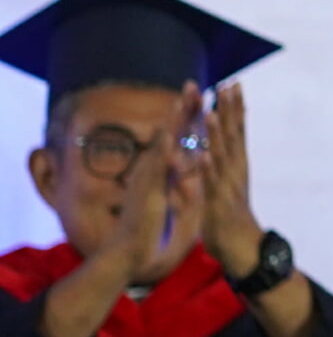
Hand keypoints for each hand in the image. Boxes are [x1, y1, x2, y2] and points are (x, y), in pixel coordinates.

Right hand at [104, 88, 202, 286]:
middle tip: (192, 83)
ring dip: (172, 125)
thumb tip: (185, 164)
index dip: (187, 114)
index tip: (199, 91)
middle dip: (180, 109)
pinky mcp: (148, 196)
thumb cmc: (147, 225)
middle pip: (168, 134)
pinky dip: (168, 159)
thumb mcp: (167, 195)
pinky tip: (176, 143)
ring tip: (183, 102)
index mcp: (159, 169)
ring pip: (162, 147)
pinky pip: (158, 175)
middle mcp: (151, 170)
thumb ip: (176, 178)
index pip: (175, 136)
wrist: (128, 252)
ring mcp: (148, 181)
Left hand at [200, 83, 264, 280]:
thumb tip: (211, 145)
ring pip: (221, 156)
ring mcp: (227, 186)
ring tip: (212, 114)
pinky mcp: (217, 204)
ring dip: (217, 136)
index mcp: (235, 164)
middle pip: (233, 136)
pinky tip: (204, 156)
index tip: (233, 84)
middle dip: (231, 110)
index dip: (234, 107)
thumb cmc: (228, 216)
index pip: (236, 129)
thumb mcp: (223, 185)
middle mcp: (235, 171)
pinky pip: (210, 184)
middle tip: (229, 85)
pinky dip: (208, 169)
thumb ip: (217, 164)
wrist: (240, 247)